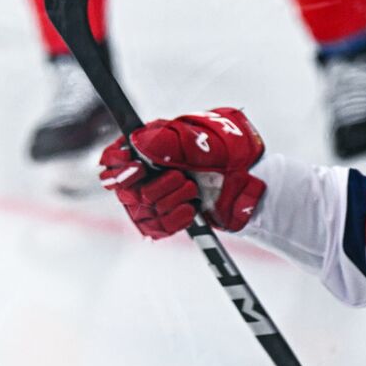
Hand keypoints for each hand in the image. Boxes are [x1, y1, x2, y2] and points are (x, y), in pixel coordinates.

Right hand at [98, 108, 265, 237]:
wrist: (252, 176)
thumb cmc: (227, 150)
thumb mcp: (197, 137)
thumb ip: (164, 140)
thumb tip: (136, 143)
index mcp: (148, 147)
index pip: (112, 160)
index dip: (119, 166)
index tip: (139, 167)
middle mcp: (148, 173)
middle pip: (126, 190)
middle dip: (155, 186)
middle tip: (180, 178)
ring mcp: (158, 197)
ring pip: (143, 210)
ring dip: (169, 200)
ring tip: (192, 190)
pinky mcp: (170, 219)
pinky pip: (157, 229)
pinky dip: (174, 220)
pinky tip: (190, 210)